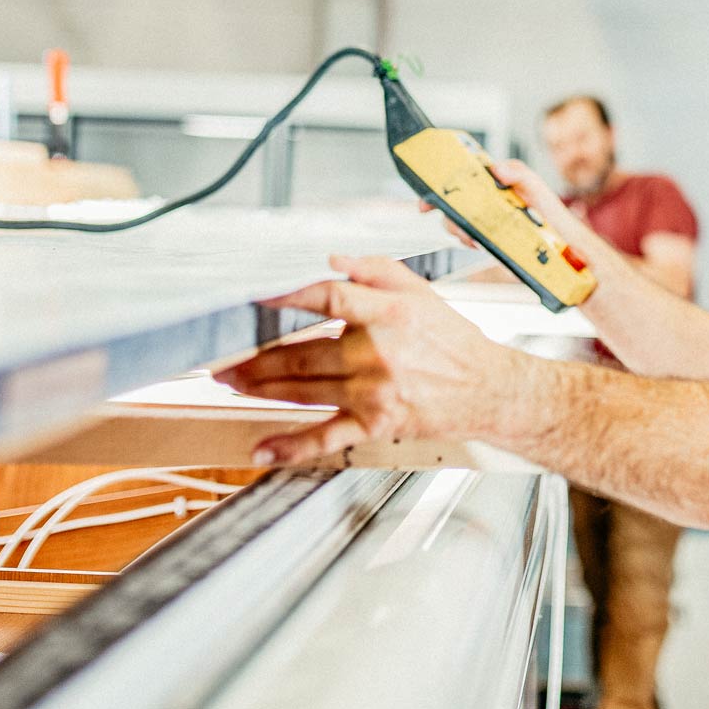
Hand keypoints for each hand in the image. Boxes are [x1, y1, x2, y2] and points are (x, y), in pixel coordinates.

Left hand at [216, 254, 517, 464]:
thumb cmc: (450, 339)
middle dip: (253, 355)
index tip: (252, 296)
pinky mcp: (374, 424)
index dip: (285, 296)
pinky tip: (262, 449)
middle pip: (300, 353)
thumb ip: (375, 269)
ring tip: (228, 381)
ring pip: (303, 391)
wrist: (487, 389)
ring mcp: (373, 392)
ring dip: (258, 388)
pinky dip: (291, 447)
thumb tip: (331, 259)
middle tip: (221, 354)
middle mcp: (377, 353)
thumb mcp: (419, 290)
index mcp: (387, 312)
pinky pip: (325, 438)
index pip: (326, 298)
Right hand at [418, 159, 609, 271]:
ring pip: (462, 220)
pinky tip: (478, 244)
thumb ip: (522, 178)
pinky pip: (472, 237)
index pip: (469, 175)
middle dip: (449, 210)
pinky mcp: (493, 241)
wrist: (573, 259)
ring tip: (472, 236)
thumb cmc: (559, 223)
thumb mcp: (541, 194)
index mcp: (502, 184)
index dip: (446, 179)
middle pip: (458, 200)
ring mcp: (492, 221)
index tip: (430, 193)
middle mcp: (494, 201)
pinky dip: (468, 240)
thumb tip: (497, 169)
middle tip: (454, 222)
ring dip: (459, 228)